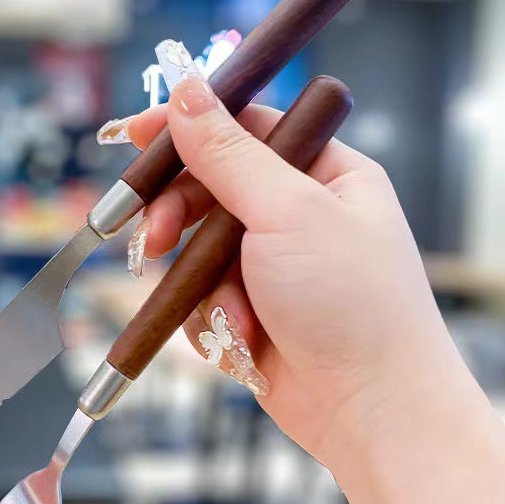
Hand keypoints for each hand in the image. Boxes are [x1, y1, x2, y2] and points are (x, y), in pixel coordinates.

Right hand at [127, 74, 463, 465]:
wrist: (371, 412)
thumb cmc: (352, 303)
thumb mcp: (288, 212)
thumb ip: (229, 153)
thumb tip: (188, 91)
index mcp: (324, 173)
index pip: (243, 128)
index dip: (187, 128)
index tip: (134, 136)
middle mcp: (297, 214)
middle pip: (208, 191)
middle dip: (178, 219)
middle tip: (152, 239)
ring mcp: (272, 266)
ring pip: (197, 252)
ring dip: (204, 287)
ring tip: (231, 316)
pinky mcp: (252, 311)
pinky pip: (201, 300)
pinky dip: (212, 321)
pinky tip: (243, 341)